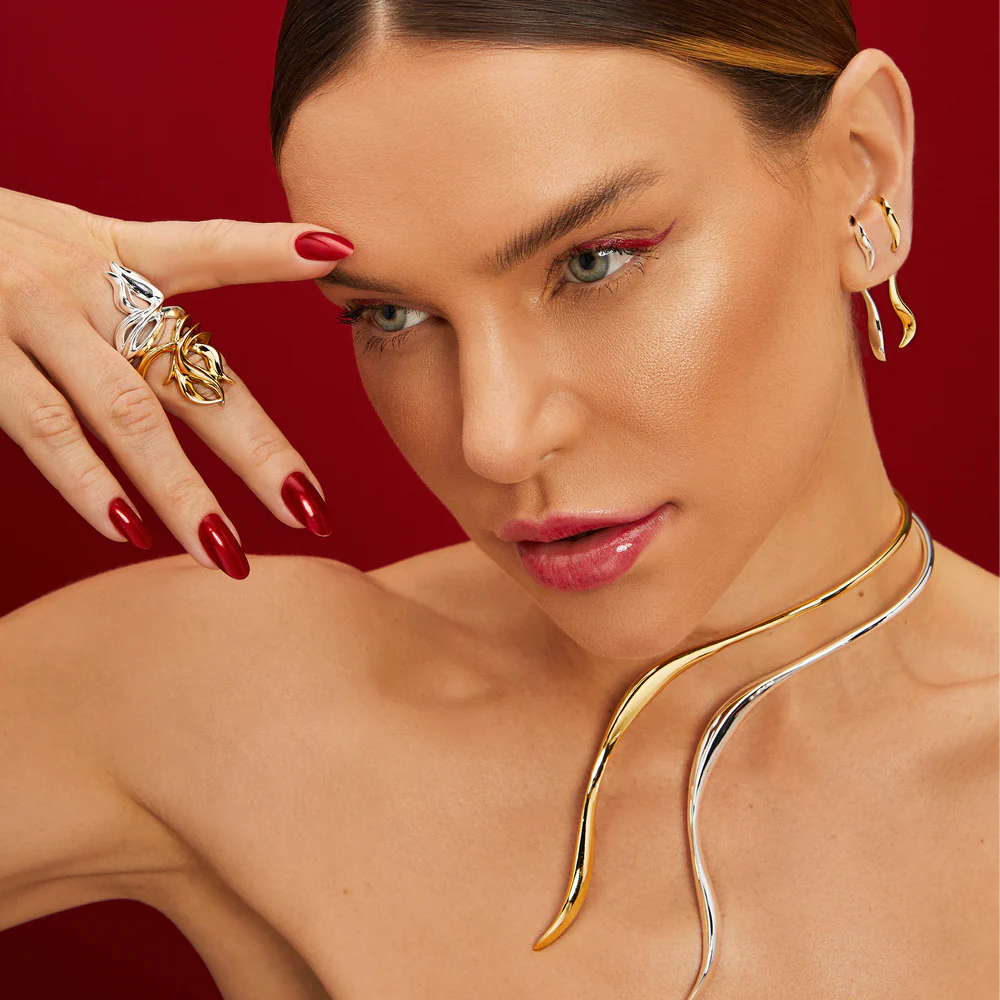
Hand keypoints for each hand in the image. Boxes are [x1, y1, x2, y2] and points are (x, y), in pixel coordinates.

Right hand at [0, 186, 353, 578]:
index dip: (268, 248)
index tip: (336, 248)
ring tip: (228, 555)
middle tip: (312, 512)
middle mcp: (81, 278)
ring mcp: (30, 312)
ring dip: (182, 491)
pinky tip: (128, 529)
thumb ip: (119, 303)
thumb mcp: (53, 250)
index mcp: (110, 251)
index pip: (205, 246)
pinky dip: (87, 481)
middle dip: (258, 449)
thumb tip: (181, 377)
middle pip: (192, 371)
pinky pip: (45, 425)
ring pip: (128, 412)